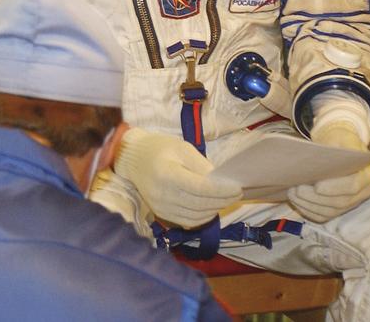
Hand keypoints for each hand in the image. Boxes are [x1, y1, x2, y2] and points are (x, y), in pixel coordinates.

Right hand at [113, 127, 242, 227]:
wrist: (132, 159)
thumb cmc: (159, 148)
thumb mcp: (182, 148)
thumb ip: (202, 165)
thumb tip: (221, 183)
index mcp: (166, 174)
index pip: (200, 188)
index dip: (222, 190)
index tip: (238, 187)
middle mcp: (162, 195)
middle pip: (201, 204)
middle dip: (223, 200)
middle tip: (237, 192)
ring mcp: (161, 208)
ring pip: (198, 216)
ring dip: (216, 208)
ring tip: (226, 198)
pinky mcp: (162, 215)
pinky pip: (190, 221)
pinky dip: (204, 216)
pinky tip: (211, 206)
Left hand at [287, 121, 369, 221]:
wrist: (338, 147)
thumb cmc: (338, 140)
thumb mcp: (339, 136)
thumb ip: (335, 147)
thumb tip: (323, 159)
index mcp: (366, 173)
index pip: (353, 186)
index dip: (334, 188)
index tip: (316, 186)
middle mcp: (362, 191)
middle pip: (340, 202)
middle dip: (315, 198)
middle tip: (296, 189)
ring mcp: (351, 202)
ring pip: (331, 211)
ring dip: (308, 205)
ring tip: (292, 193)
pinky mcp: (339, 208)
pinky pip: (324, 216)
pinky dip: (308, 211)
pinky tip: (296, 201)